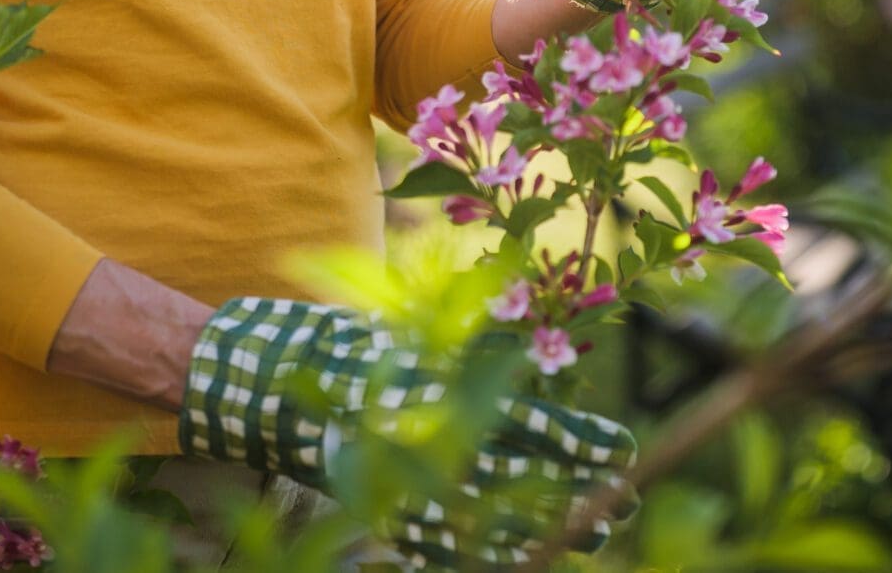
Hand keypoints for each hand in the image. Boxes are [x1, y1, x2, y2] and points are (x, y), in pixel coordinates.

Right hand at [178, 295, 636, 568]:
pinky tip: (518, 556)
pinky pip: (447, 544)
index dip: (579, 441)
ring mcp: (409, 485)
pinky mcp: (386, 513)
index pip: (529, 424)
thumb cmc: (348, 350)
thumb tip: (532, 359)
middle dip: (577, 492)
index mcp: (445, 395)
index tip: (621, 449)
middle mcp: (433, 443)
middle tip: (623, 502)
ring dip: (548, 529)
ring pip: (494, 520)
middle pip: (523, 479)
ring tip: (594, 535)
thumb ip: (468, 355)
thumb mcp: (414, 340)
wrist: (269, 384)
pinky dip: (487, 551)